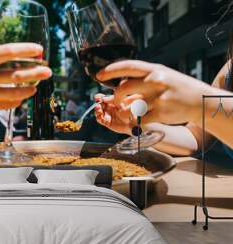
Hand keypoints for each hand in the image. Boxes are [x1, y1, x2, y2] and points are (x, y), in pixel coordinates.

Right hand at [0, 43, 51, 117]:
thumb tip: (3, 61)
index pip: (8, 51)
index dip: (26, 50)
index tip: (39, 50)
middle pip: (17, 73)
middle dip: (36, 72)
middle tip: (48, 71)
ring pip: (15, 92)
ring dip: (29, 89)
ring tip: (36, 87)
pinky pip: (6, 105)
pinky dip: (16, 101)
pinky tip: (21, 98)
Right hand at [94, 93, 141, 134]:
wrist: (133, 122)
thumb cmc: (130, 111)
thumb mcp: (123, 103)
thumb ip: (114, 99)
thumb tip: (104, 98)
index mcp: (111, 101)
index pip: (102, 98)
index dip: (98, 97)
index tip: (98, 99)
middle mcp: (108, 108)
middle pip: (98, 105)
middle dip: (97, 106)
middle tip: (99, 107)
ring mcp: (107, 115)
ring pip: (97, 112)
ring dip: (97, 112)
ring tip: (100, 113)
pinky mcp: (106, 122)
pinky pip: (99, 120)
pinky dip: (99, 119)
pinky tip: (103, 119)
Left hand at [96, 60, 224, 124]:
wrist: (200, 101)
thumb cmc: (177, 87)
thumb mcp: (162, 75)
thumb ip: (143, 77)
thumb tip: (119, 83)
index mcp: (154, 69)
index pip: (127, 66)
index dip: (110, 70)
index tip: (98, 76)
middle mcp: (155, 81)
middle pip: (122, 89)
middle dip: (115, 98)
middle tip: (117, 103)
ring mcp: (158, 97)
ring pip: (128, 106)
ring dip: (125, 112)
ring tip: (132, 111)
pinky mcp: (161, 113)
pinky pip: (139, 119)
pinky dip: (137, 122)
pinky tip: (141, 120)